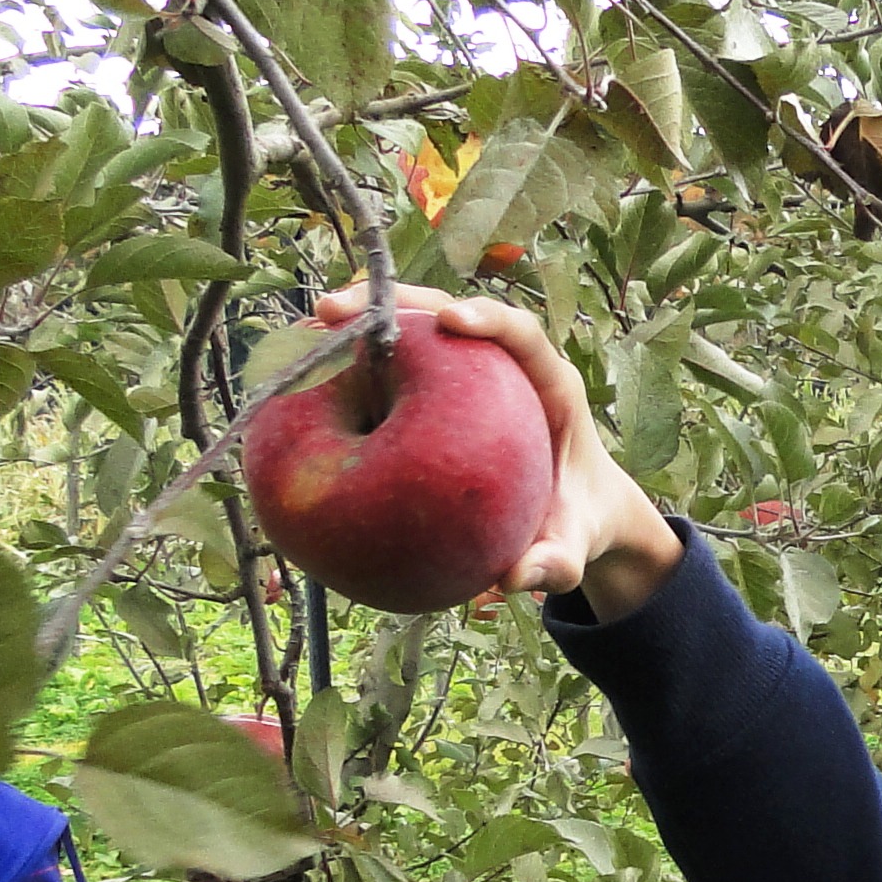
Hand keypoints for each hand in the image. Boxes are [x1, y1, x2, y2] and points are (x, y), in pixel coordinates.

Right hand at [315, 284, 682, 617]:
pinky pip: (395, 365)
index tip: (452, 320)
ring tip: (309, 324)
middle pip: (448, 311)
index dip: (488, 319)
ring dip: (360, 320)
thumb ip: (554, 563)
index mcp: (551, 387)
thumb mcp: (572, 549)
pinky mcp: (440, 388)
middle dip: (395, 302)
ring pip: (413, 329)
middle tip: (336, 309)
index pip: (522, 335)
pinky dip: (354, 361)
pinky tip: (306, 371)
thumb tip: (512, 580)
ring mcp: (469, 371)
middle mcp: (505, 366)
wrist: (574, 514)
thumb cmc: (575, 524)